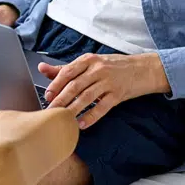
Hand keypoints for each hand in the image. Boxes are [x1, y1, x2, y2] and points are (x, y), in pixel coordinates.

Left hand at [39, 53, 169, 128]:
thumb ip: (65, 68)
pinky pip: (102, 107)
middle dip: (60, 100)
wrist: (143, 69)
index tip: (47, 96)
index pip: (67, 72)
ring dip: (73, 110)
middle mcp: (98, 69)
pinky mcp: (118, 95)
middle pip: (74, 86)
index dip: (55, 85)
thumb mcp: (90, 63)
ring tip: (62, 120)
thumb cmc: (113, 66)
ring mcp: (108, 82)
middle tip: (50, 111)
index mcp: (88, 60)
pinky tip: (81, 124)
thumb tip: (42, 68)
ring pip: (86, 97)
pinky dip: (91, 117)